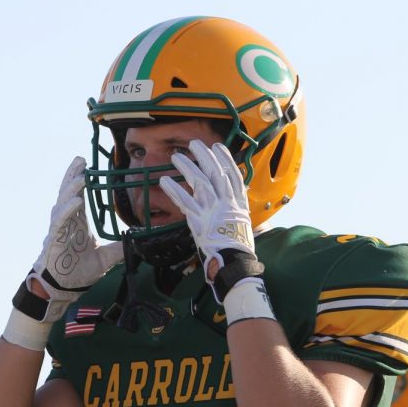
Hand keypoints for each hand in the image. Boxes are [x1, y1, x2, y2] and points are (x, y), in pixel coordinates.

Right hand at [27, 156, 123, 320]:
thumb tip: (136, 242)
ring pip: (63, 203)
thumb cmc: (78, 271)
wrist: (62, 289)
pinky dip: (68, 210)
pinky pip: (61, 222)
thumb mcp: (105, 259)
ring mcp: (59, 229)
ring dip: (72, 188)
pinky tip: (77, 200)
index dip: (81, 180)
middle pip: (68, 192)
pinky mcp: (55, 240)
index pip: (78, 196)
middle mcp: (66, 221)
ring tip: (82, 176)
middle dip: (73, 175)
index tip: (87, 165)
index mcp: (77, 222)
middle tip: (81, 159)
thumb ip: (119, 249)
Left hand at [159, 140, 262, 302]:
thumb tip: (237, 199)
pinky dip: (174, 190)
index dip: (225, 159)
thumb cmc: (238, 247)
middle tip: (194, 144)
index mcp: (238, 203)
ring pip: (199, 183)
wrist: (234, 262)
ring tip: (176, 157)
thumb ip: (236, 209)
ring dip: (187, 168)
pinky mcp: (199, 221)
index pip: (233, 175)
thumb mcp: (243, 224)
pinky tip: (164, 181)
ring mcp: (212, 211)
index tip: (217, 146)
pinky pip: (185, 202)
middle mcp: (226, 203)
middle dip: (204, 156)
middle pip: (215, 173)